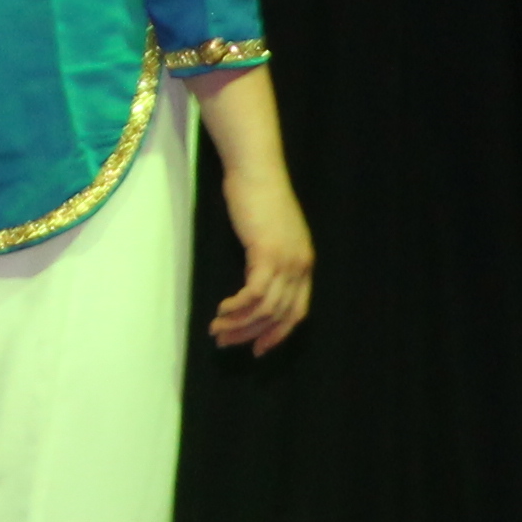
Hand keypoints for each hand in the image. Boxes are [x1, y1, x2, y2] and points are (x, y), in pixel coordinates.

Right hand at [212, 162, 315, 353]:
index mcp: (304, 264)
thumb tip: (255, 284)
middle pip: (279, 315)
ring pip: (265, 309)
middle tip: (225, 343)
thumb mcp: (270, 234)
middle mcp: (300, 266)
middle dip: (251, 334)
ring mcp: (286, 260)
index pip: (297, 312)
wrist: (256, 171)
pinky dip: (237, 307)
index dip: (277, 334)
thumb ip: (269, 260)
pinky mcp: (267, 253)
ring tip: (216, 330)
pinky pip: (254, 294)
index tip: (257, 350)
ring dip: (238, 324)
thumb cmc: (258, 198)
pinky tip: (222, 310)